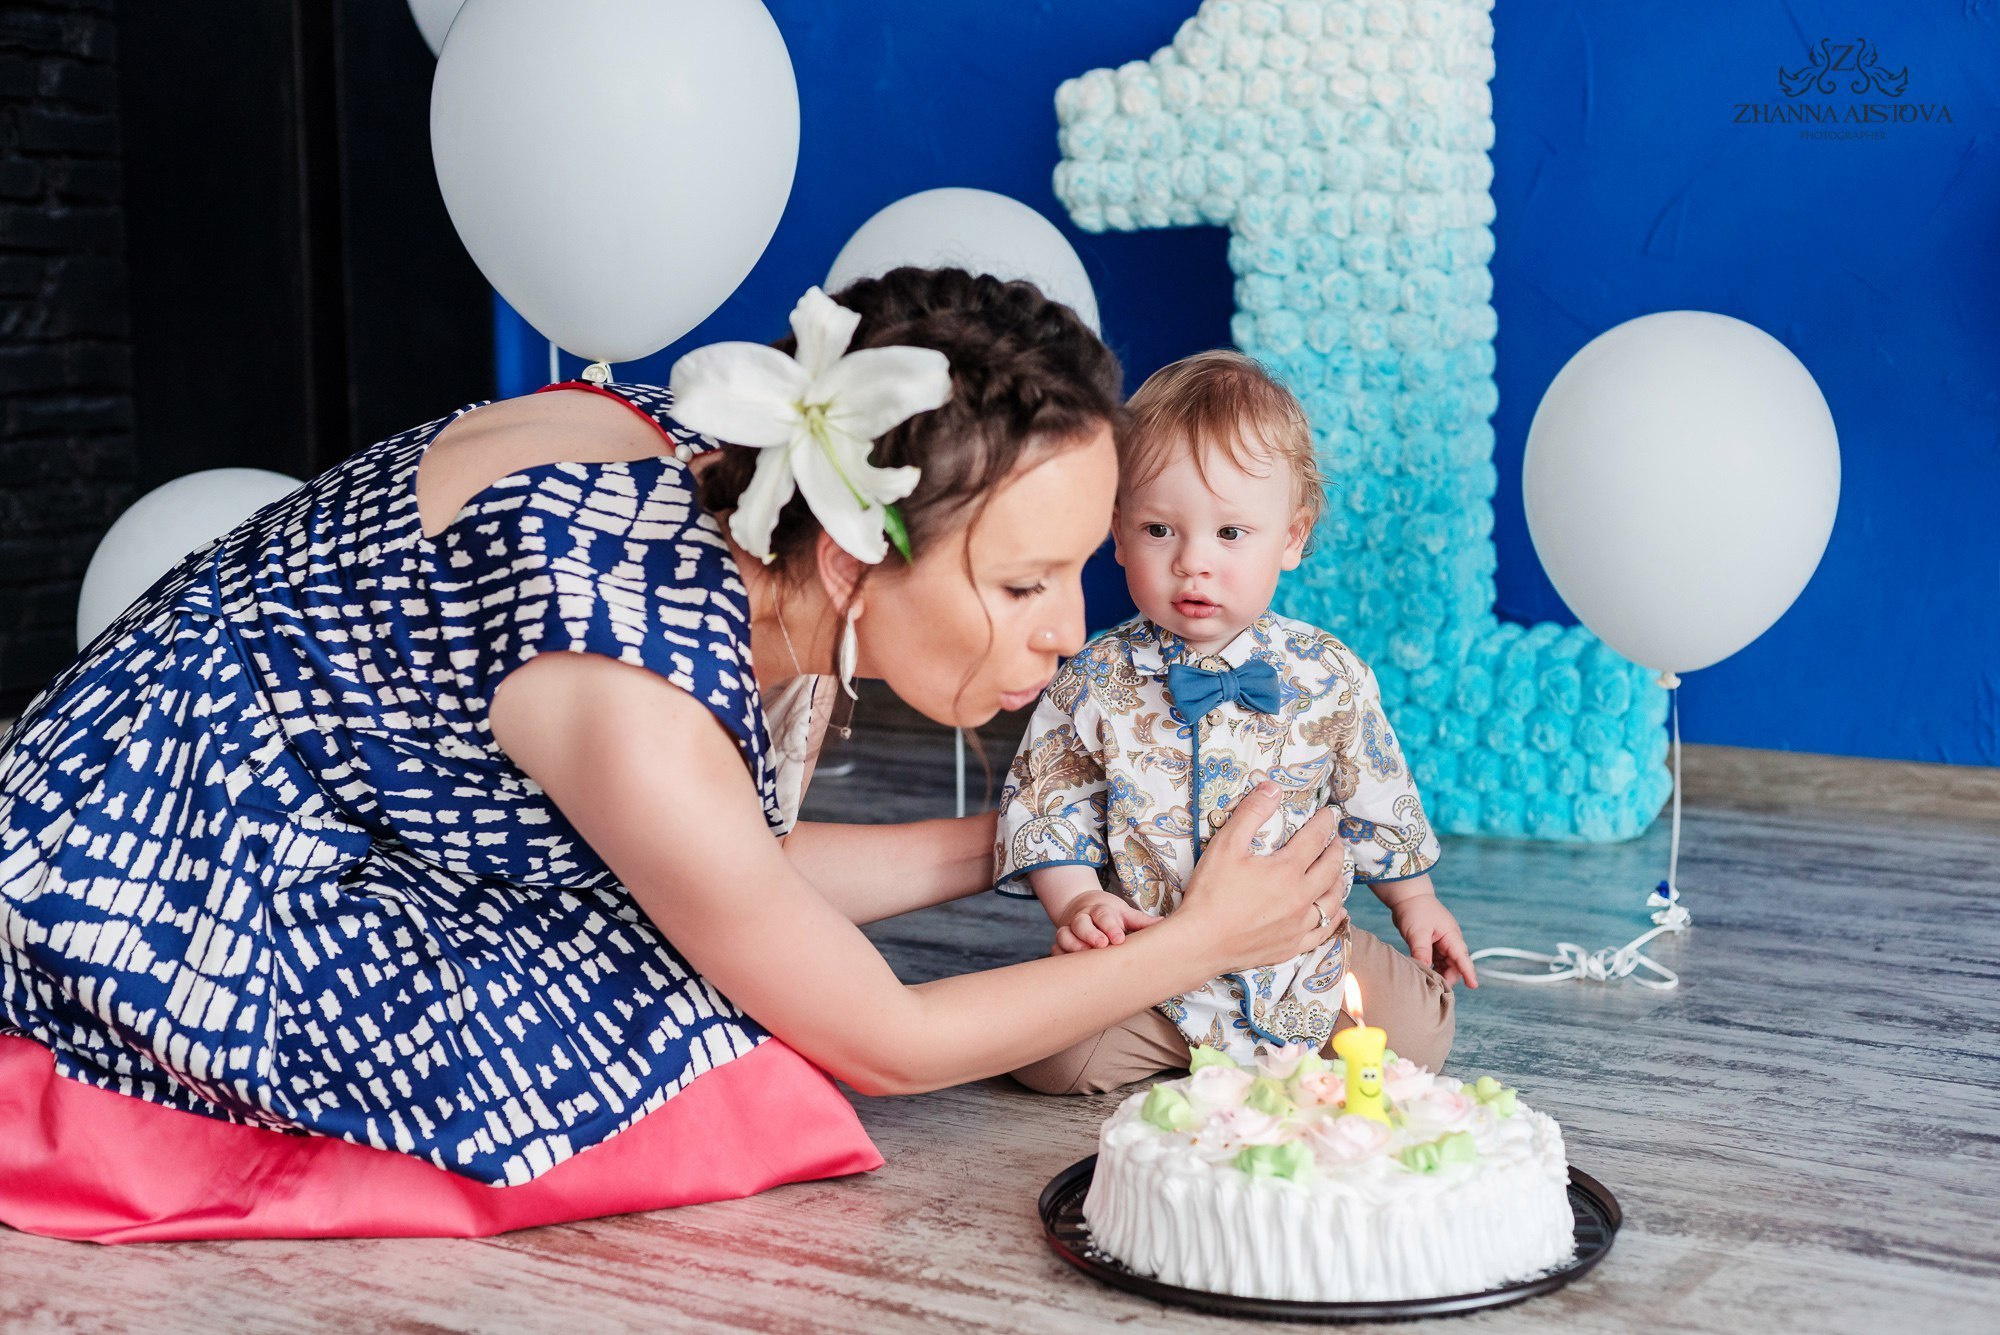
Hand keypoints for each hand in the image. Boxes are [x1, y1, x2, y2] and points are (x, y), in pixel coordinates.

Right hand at [1050, 891, 1159, 953]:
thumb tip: (1165, 924)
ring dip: (1072, 944)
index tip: (1119, 939)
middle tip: (1101, 945)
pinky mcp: (1061, 941)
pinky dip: (1058, 955)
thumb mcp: (1126, 913)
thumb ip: (1142, 921)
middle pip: (1082, 923)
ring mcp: (1069, 928)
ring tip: (1083, 955)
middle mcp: (1083, 917)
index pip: (1104, 915)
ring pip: (1064, 934)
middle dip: (1090, 934)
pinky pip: (1055, 948)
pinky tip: (1066, 966)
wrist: (1082, 905)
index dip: (1110, 927)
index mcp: (1101, 910)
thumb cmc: (1110, 913)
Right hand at [1170, 783, 1346, 976]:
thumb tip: (1273, 788)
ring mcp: (1299, 925)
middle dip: (1335, 850)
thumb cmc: (1210, 893)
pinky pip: (1324, 931)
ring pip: (1332, 900)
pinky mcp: (1292, 946)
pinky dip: (1334, 918)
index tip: (1329, 814)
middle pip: (1330, 869)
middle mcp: (1300, 897)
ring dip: (1338, 882)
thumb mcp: (1226, 845)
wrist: (1200, 943)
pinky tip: (1336, 912)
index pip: (1315, 839)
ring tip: (1337, 872)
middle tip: (1335, 840)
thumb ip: (1251, 813)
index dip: (1324, 823)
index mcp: (1287, 870)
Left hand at [1390, 892, 1478, 988]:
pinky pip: (1435, 962)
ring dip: (1438, 974)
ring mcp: (1441, 944)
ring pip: (1444, 965)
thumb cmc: (1415, 910)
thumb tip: (1424, 971)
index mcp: (1451, 936)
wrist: (1407, 896)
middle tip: (1435, 988)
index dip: (1468, 972)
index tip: (1473, 985)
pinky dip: (1431, 969)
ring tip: (1428, 984)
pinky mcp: (1432, 945)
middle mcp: (1449, 941)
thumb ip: (1422, 952)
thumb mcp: (1418, 932)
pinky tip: (1423, 975)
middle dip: (1447, 977)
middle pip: (1454, 965)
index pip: (1462, 957)